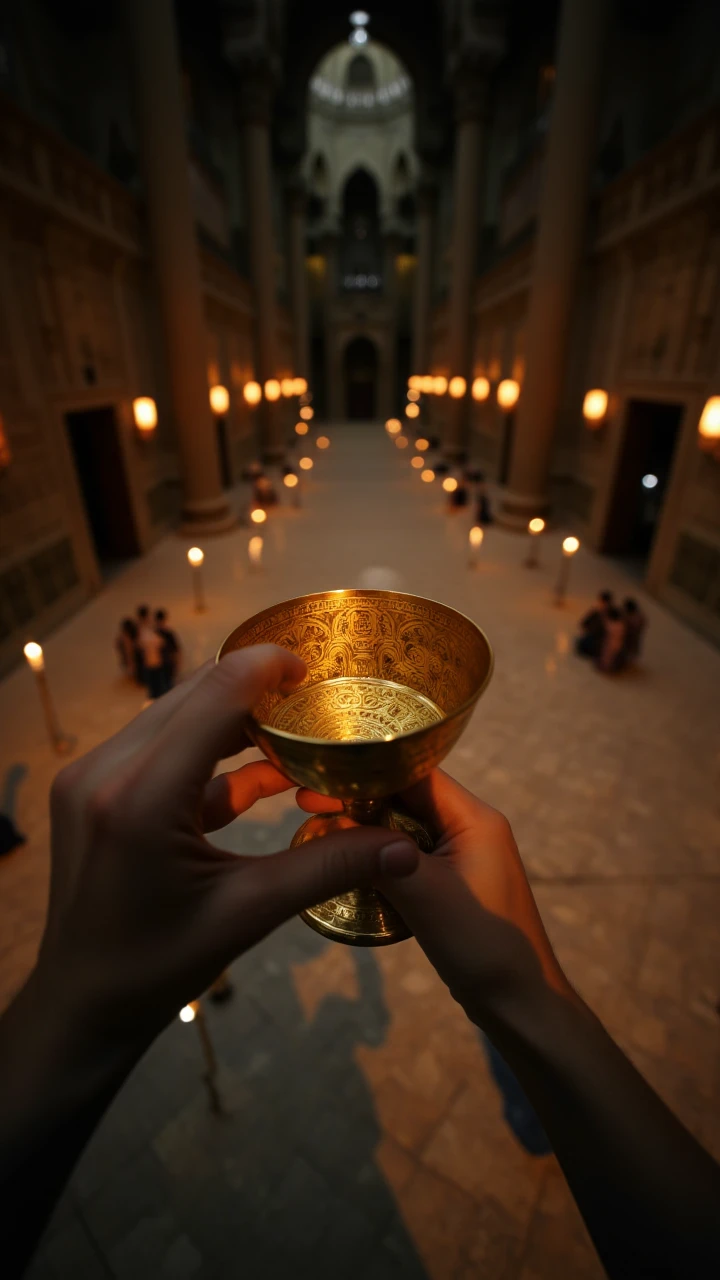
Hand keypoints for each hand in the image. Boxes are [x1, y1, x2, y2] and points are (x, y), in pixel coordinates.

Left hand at [37, 646, 417, 1049]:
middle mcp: (105, 772)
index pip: (213, 697)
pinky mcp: (90, 790)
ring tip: (293, 731)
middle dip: (254, 691)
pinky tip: (259, 776)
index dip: (266, 669)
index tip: (313, 667)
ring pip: (173, 719)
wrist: (83, 1004)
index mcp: (140, 798)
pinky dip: (206, 756)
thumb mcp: (247, 914)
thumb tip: (404, 848)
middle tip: (313, 699)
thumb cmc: (158, 967)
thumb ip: (326, 868)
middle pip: (192, 698)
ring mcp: (90, 778)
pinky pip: (157, 750)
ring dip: (231, 722)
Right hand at [297, 768, 568, 1025]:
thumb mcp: (424, 895)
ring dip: (368, 830)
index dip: (367, 771)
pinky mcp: (455, 882)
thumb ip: (379, 855)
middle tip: (308, 806)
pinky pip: (411, 856)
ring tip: (320, 830)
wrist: (521, 1004)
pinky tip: (349, 866)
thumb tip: (334, 824)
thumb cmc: (482, 943)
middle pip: (408, 796)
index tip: (320, 780)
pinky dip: (381, 857)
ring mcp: (464, 855)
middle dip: (361, 800)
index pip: (415, 772)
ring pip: (406, 827)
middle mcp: (472, 827)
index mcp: (474, 818)